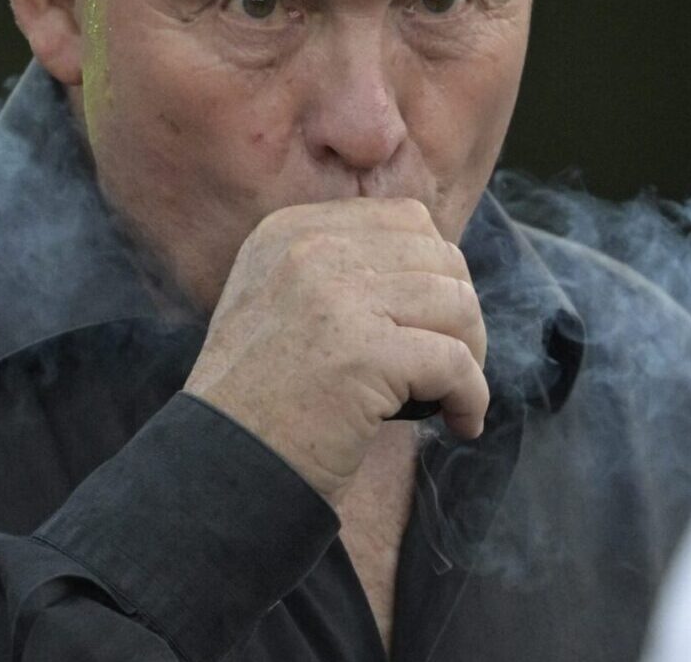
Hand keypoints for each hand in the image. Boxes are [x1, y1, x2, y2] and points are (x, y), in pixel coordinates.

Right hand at [182, 197, 488, 500]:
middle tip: (452, 367)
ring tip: (454, 397)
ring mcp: (338, 299)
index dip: (437, 272)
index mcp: (291, 232)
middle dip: (461, 315)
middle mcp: (312, 251)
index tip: (434, 323)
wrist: (219, 471)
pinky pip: (456, 363)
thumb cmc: (260, 403)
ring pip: (458, 305)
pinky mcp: (366, 353)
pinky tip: (461, 423)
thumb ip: (343, 270)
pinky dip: (472, 397)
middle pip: (441, 258)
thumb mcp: (279, 304)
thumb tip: (440, 265)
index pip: (407, 221)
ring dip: (472, 356)